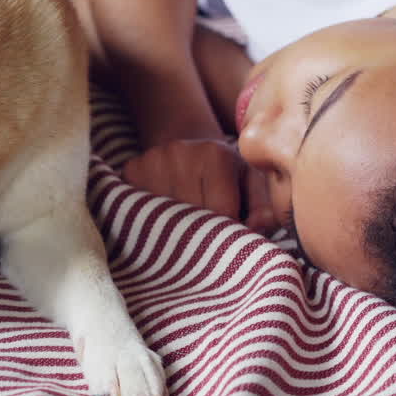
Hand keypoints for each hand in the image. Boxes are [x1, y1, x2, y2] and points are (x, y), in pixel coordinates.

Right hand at [121, 138, 276, 233]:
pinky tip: (162, 226)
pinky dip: (150, 226)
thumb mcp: (252, 184)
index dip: (228, 233)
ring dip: (174, 235)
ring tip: (185, 236)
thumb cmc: (228, 175)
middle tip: (207, 246)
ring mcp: (151, 161)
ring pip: (163, 220)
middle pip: (191, 217)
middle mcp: (180, 152)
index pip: (221, 212)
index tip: (229, 238)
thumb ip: (264, 206)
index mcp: (215, 154)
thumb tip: (256, 226)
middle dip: (202, 238)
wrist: (191, 150)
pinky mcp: (130, 170)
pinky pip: (138, 212)